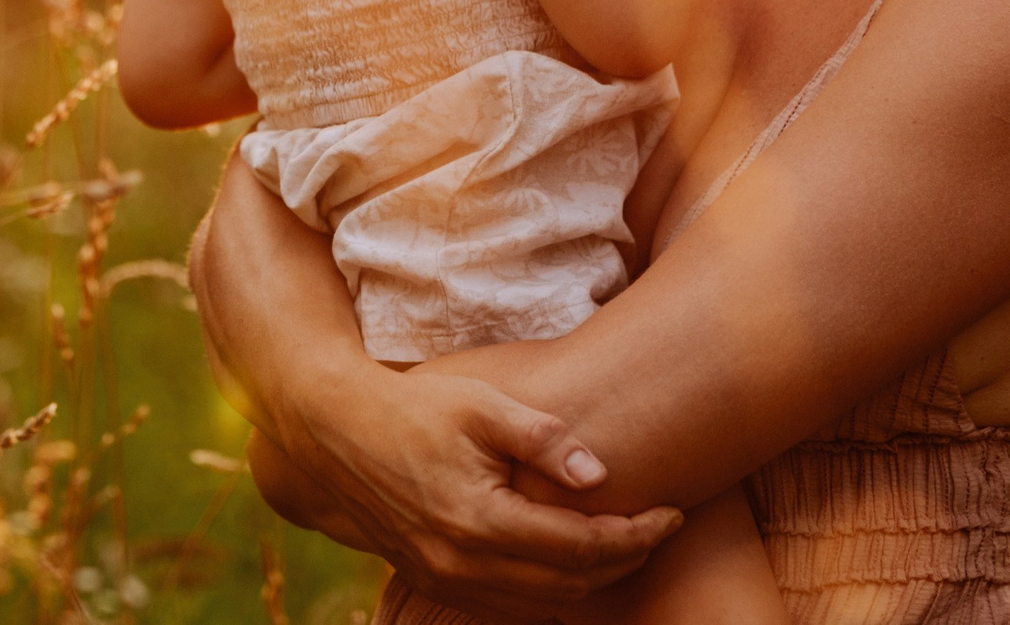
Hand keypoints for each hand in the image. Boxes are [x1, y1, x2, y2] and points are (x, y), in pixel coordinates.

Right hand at [287, 366, 680, 614]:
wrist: (336, 433)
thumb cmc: (416, 408)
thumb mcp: (481, 405)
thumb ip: (543, 438)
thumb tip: (600, 474)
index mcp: (480, 519)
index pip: (581, 546)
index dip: (636, 534)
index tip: (672, 511)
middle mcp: (463, 563)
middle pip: (570, 585)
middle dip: (625, 560)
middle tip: (658, 526)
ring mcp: (445, 579)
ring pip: (543, 604)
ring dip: (591, 580)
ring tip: (625, 542)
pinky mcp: (432, 580)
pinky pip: (509, 605)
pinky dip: (550, 591)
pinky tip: (570, 560)